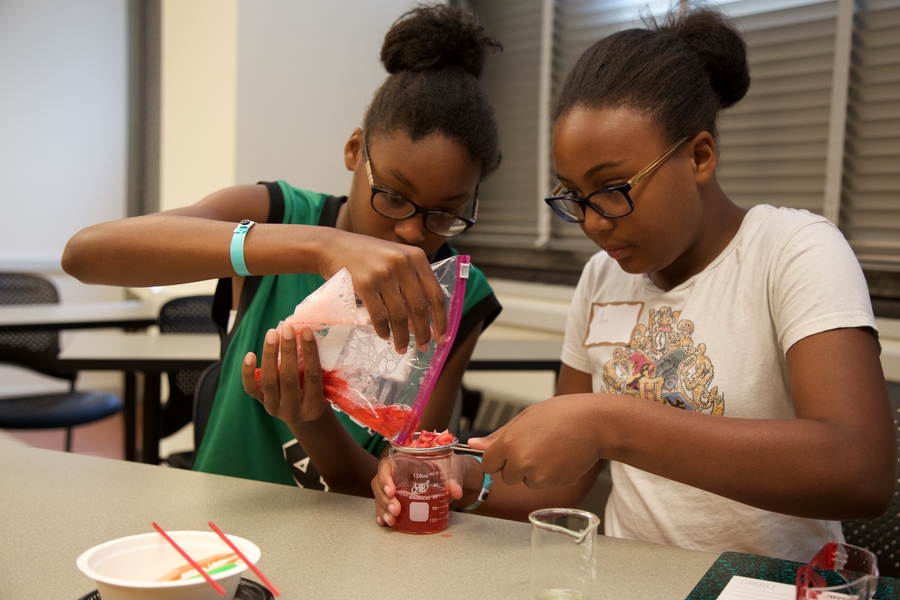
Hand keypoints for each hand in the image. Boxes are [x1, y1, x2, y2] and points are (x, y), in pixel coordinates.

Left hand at [241, 325, 325, 426]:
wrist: (303, 416)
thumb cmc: (318, 393)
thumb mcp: (324, 386)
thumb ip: (318, 368)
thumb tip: (307, 335)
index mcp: (313, 407)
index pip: (312, 376)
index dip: (310, 353)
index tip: (306, 331)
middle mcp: (293, 411)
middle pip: (289, 378)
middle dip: (288, 351)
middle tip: (287, 329)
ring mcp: (274, 408)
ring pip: (269, 380)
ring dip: (270, 354)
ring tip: (272, 333)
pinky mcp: (261, 403)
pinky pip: (251, 388)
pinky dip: (248, 372)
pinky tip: (250, 354)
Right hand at [320, 234, 447, 352]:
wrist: (333, 246)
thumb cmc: (367, 256)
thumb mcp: (396, 259)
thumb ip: (411, 282)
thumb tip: (424, 321)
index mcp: (416, 257)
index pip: (436, 294)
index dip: (441, 319)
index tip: (442, 337)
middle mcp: (402, 263)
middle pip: (419, 307)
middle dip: (424, 333)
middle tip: (424, 348)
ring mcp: (383, 273)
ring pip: (399, 315)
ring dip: (402, 337)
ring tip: (402, 348)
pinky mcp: (364, 284)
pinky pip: (379, 315)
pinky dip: (383, 330)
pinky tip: (385, 337)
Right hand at [371, 454, 478, 526]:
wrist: (452, 476)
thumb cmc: (449, 467)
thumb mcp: (452, 470)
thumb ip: (453, 480)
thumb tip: (456, 492)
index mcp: (405, 460)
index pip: (387, 466)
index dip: (385, 478)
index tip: (391, 492)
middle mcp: (396, 473)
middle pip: (379, 483)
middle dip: (385, 498)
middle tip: (396, 510)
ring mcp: (395, 486)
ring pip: (380, 496)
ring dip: (383, 508)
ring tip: (391, 520)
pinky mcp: (397, 499)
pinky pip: (384, 505)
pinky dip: (383, 514)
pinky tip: (384, 522)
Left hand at [468, 395, 602, 488]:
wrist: (593, 424)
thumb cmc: (559, 415)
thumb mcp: (524, 419)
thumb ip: (497, 436)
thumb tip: (473, 443)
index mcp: (509, 443)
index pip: (488, 464)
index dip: (499, 458)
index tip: (509, 451)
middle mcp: (520, 462)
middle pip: (507, 476)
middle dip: (517, 466)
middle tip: (536, 446)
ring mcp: (538, 476)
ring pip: (526, 481)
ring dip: (534, 472)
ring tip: (551, 450)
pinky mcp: (554, 484)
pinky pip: (544, 484)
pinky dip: (551, 475)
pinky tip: (561, 458)